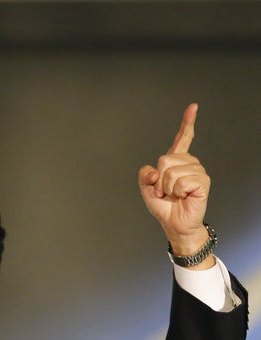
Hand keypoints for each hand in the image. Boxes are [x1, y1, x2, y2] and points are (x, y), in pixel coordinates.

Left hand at [138, 103, 212, 260]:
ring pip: (171, 171)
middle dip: (158, 179)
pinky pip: (181, 181)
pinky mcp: (202, 181)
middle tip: (165, 191)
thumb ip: (145, 175)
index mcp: (176, 161)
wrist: (173, 222)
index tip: (193, 107)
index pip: (183, 138)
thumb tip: (155, 171)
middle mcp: (188, 163)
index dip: (187, 123)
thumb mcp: (146, 188)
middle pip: (165, 159)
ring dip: (167, 187)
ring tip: (173, 195)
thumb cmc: (163, 205)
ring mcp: (197, 171)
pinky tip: (183, 196)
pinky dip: (177, 191)